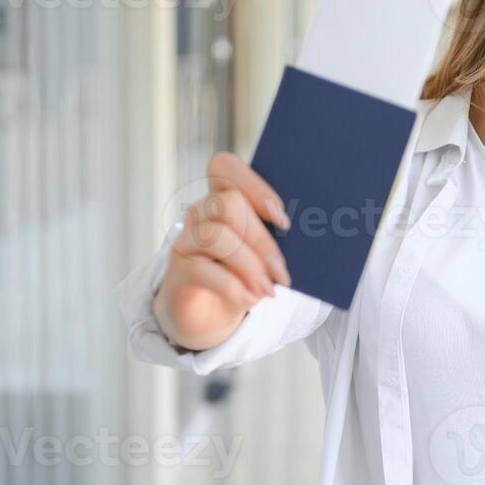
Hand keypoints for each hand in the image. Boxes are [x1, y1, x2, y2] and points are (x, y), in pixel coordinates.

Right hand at [153, 151, 292, 350]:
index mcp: (222, 199)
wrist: (209, 317)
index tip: (283, 220)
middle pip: (227, 203)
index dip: (254, 186)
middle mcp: (200, 214)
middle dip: (261, 239)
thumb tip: (308, 241)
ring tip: (269, 289)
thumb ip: (277, 241)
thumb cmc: (243, 278)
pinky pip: (201, 269)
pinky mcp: (176, 272)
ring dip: (249, 264)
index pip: (224, 167)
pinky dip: (232, 286)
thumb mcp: (263, 257)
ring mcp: (185, 241)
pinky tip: (250, 298)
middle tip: (282, 271)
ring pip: (215, 235)